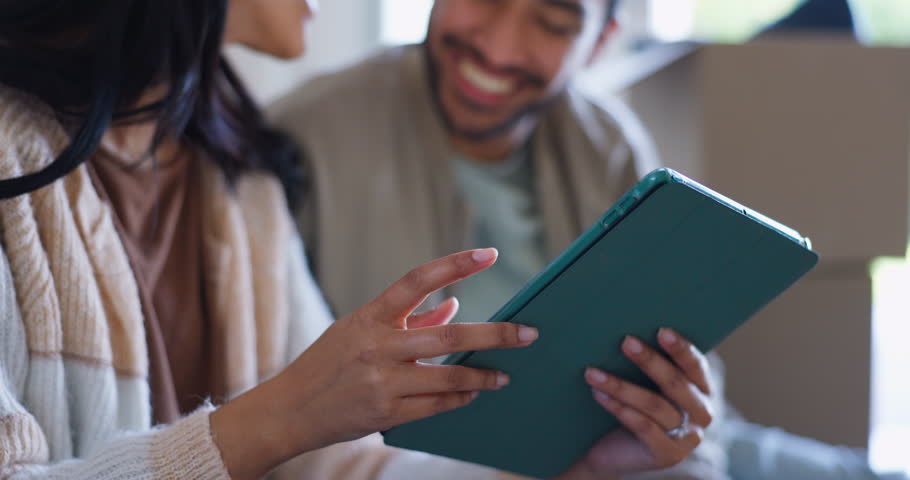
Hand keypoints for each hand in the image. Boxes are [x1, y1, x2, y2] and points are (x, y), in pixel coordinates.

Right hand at [211, 249, 539, 479]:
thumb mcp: (358, 330)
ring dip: (484, 375)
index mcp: (370, 316)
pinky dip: (460, 397)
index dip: (456, 265)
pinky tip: (475, 392)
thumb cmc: (328, 363)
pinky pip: (436, 405)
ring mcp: (382, 382)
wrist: (289, 410)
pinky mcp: (386, 414)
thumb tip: (454, 306)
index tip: (490, 255)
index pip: (418, 280)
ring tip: (505, 373)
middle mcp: (377, 346)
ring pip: (449, 377)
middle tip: (529, 333)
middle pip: (449, 336)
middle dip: (496, 335)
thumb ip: (408, 318)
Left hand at [558, 329, 713, 479]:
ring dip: (621, 386)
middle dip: (649, 361)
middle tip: (626, 342)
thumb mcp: (645, 383)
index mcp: (702, 389)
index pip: (695, 365)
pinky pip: (643, 427)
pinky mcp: (667, 454)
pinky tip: (599, 394)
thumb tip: (627, 329)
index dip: (680, 348)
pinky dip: (619, 408)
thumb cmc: (633, 406)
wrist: (617, 452)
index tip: (661, 330)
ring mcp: (687, 438)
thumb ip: (648, 363)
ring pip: (654, 405)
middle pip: (675, 384)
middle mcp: (703, 413)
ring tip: (593, 372)